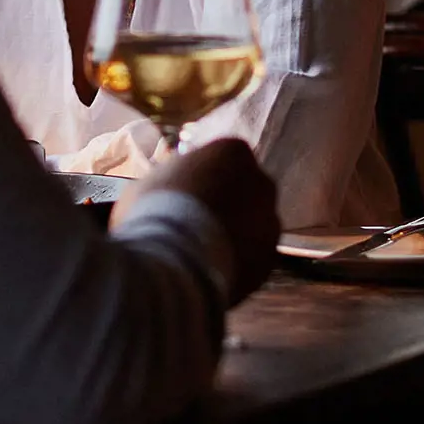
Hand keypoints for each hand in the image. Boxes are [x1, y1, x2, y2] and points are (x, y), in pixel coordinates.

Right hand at [132, 138, 279, 302]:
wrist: (175, 261)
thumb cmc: (156, 212)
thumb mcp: (153, 181)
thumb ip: (175, 179)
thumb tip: (173, 186)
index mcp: (233, 151)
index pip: (223, 159)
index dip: (201, 179)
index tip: (183, 195)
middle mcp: (262, 182)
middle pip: (243, 192)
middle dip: (223, 207)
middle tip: (193, 225)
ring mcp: (270, 223)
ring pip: (251, 228)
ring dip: (231, 237)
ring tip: (199, 254)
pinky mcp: (268, 260)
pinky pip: (250, 259)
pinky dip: (234, 264)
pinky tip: (208, 272)